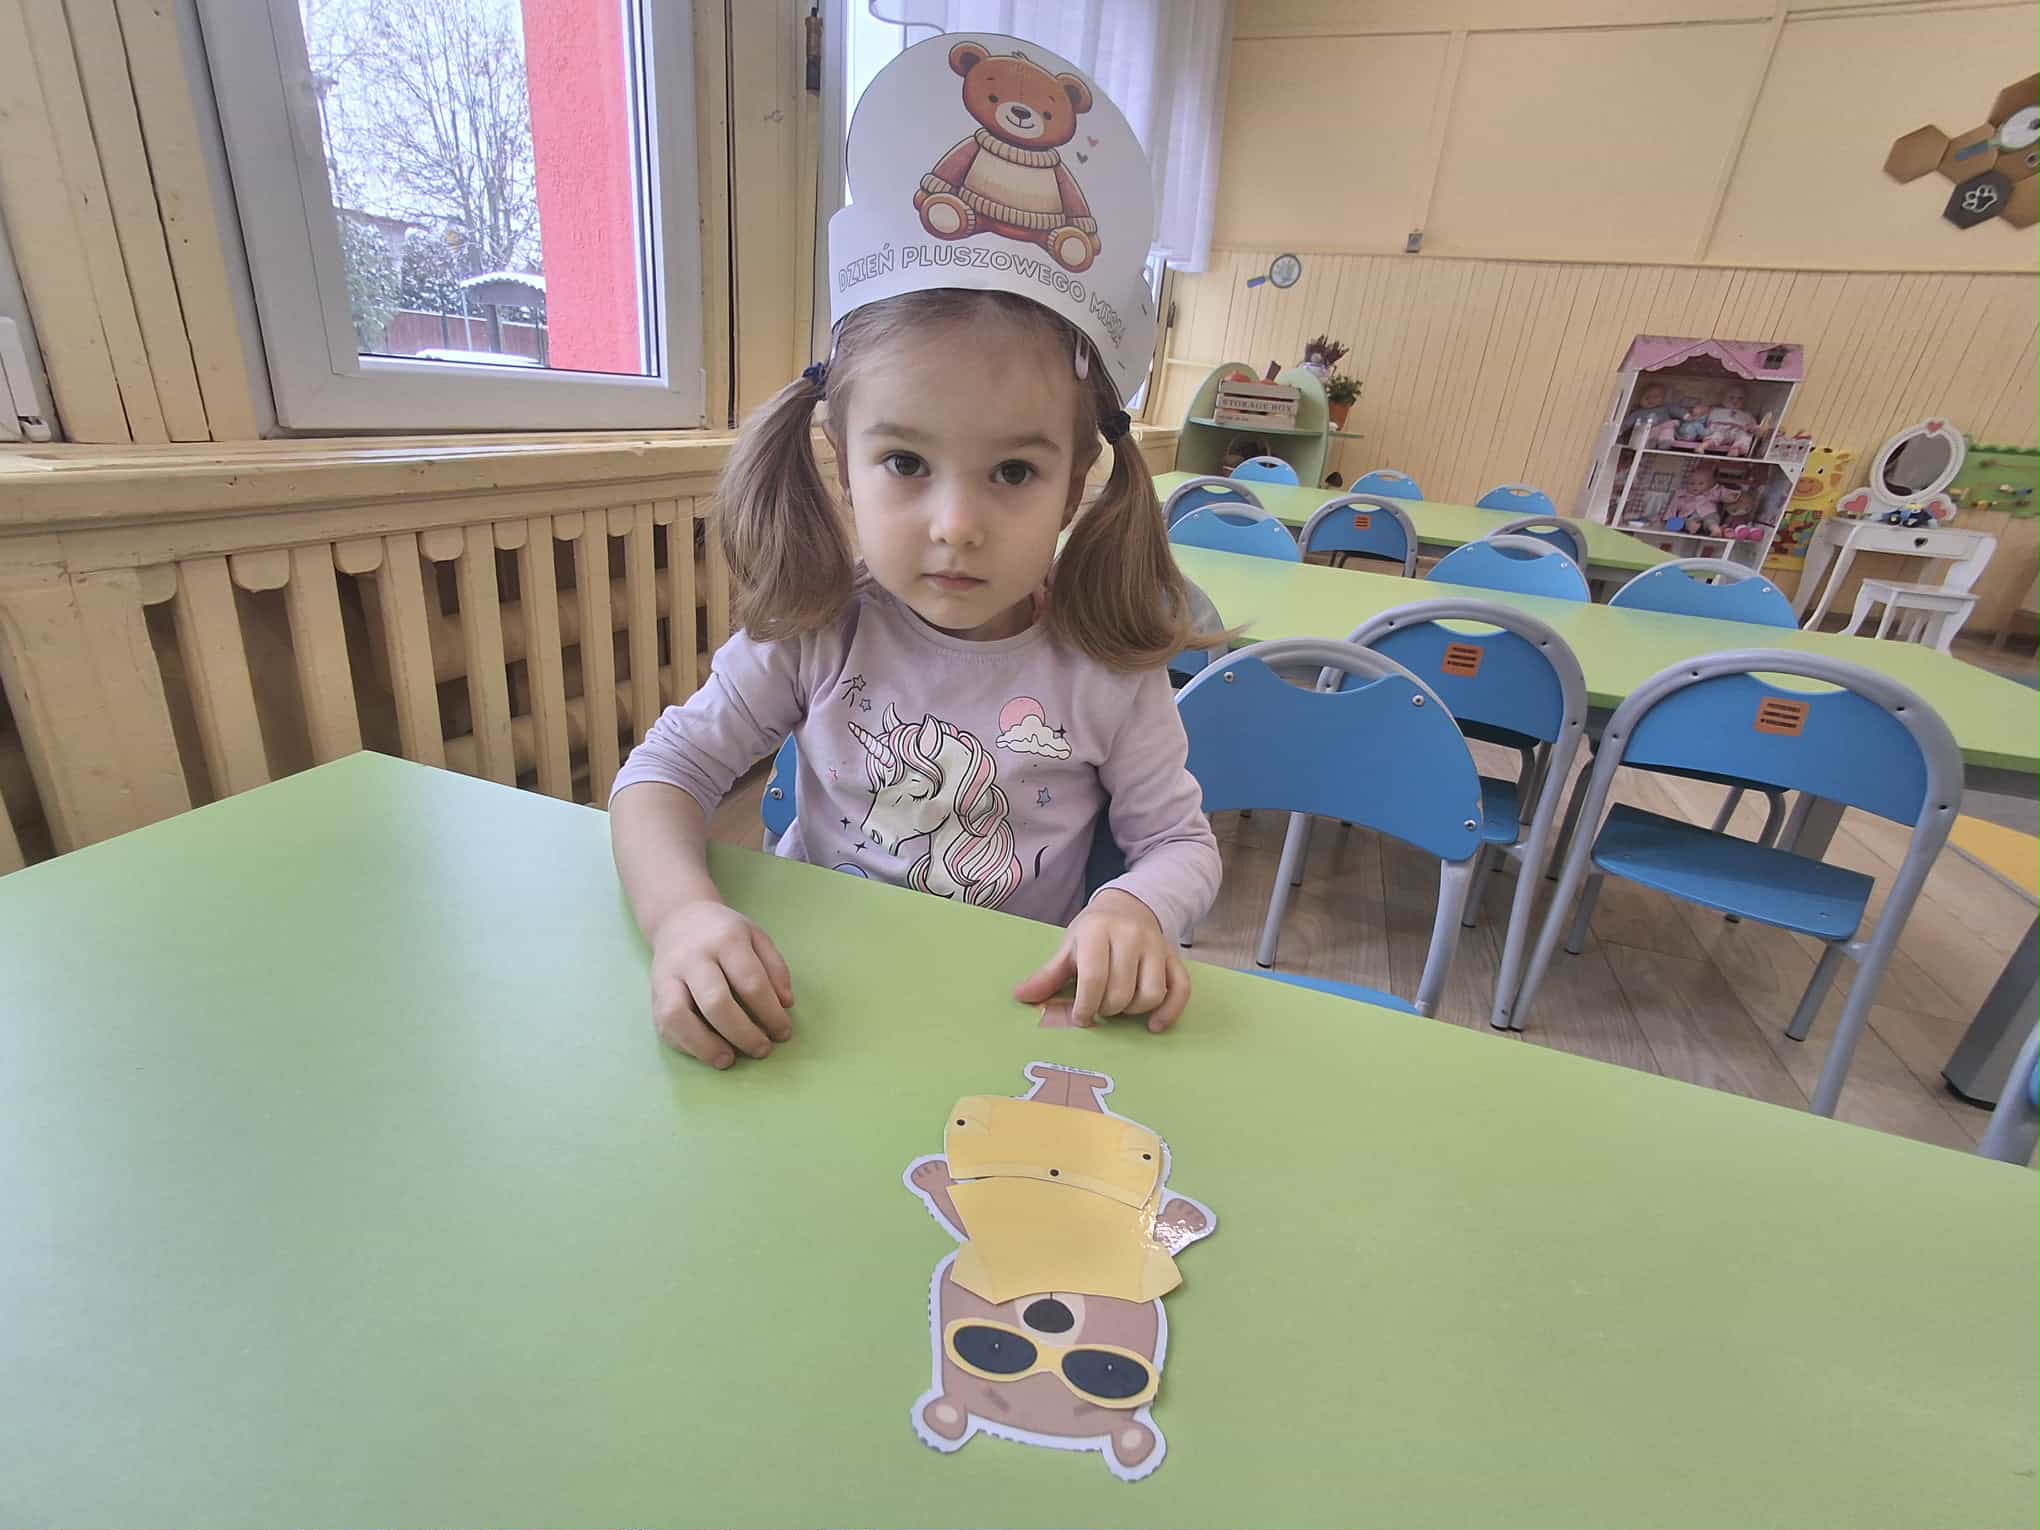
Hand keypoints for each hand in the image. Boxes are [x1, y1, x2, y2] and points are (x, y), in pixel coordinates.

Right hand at [647, 900, 794, 1067]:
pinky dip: (686, 1045)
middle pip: (715, 1001)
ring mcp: (667, 977)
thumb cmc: (724, 934)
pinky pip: (664, 1025)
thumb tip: (786, 1005)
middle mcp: (693, 957)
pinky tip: (708, 1052)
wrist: (679, 919)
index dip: (770, 1013)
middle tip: (762, 1050)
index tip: (783, 1033)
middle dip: (742, 1033)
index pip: (751, 981)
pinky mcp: (654, 995)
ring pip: (677, 1015)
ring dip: (704, 1045)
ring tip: (728, 1060)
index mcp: (726, 940)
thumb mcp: (757, 937)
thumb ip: (776, 969)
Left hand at [1013, 889, 1190, 1031]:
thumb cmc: (1094, 932)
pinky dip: (1169, 1012)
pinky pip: (1181, 990)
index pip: (1093, 978)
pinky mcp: (1175, 957)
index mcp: (1097, 931)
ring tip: (1120, 1006)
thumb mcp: (1069, 947)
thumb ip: (1048, 975)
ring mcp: (1156, 946)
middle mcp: (1130, 936)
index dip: (1085, 1006)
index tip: (1080, 1018)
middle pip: (1121, 992)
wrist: (1129, 905)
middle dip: (1107, 1009)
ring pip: (1151, 994)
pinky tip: (1153, 1024)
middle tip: (1099, 1007)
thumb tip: (1020, 997)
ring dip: (1133, 1011)